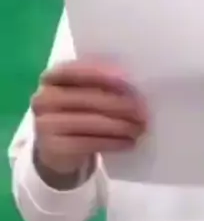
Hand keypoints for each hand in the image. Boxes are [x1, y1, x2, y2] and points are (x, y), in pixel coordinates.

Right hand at [31, 60, 146, 175]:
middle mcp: (43, 98)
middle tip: (143, 110)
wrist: (56, 149)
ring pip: (90, 122)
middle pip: (88, 98)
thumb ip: (100, 82)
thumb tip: (135, 83)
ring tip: (140, 127)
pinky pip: (88, 143)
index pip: (76, 71)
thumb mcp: (82, 92)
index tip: (128, 79)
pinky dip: (112, 142)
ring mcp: (44, 124)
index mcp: (52, 77)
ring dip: (121, 125)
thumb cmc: (77, 111)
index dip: (102, 74)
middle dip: (120, 103)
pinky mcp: (52, 148)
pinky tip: (129, 142)